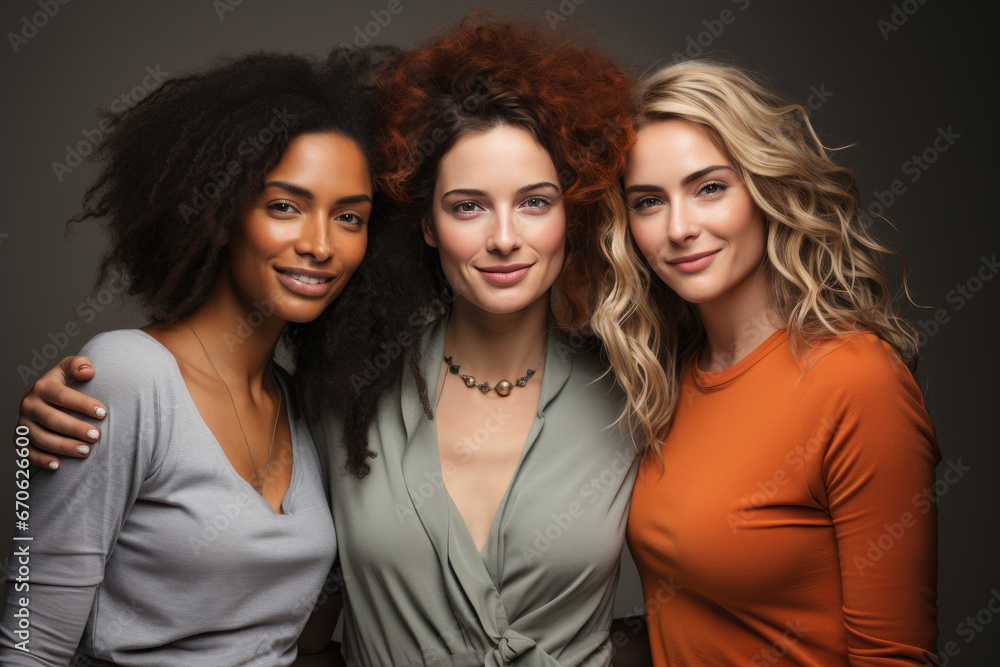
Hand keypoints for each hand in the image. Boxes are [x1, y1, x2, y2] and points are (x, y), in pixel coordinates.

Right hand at [17, 355, 105, 469]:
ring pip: (41, 438)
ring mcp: (24, 423)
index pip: (62, 395)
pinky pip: (27, 452)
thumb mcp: (69, 370)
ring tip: (86, 451)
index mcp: (42, 387)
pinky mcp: (20, 439)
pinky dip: (41, 460)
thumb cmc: (64, 385)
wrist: (45, 400)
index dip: (82, 404)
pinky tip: (58, 465)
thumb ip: (79, 365)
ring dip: (63, 446)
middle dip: (75, 428)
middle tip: (96, 436)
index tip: (103, 413)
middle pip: (52, 419)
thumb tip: (89, 371)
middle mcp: (29, 405)